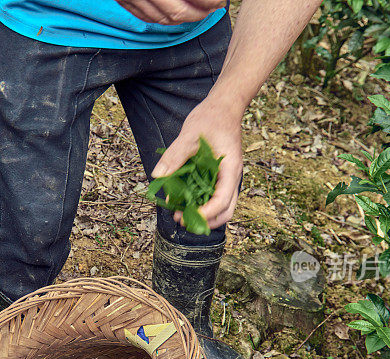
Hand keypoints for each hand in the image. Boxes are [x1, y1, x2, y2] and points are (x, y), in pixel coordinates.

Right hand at [116, 0, 223, 24]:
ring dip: (182, 19)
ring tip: (197, 12)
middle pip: (177, 13)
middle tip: (211, 8)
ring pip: (161, 18)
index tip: (219, 1)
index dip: (209, 1)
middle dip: (198, 15)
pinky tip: (175, 13)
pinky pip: (145, 16)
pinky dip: (162, 18)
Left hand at [152, 95, 243, 229]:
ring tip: (179, 213)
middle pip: (226, 211)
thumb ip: (174, 155)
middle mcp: (232, 178)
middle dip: (205, 220)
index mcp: (230, 169)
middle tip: (181, 220)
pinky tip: (183, 201)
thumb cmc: (210, 118)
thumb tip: (158, 175)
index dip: (206, 212)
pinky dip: (201, 204)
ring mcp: (227, 178)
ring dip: (203, 215)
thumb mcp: (189, 135)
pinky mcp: (219, 177)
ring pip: (221, 207)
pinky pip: (214, 196)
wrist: (223, 108)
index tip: (188, 216)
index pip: (223, 200)